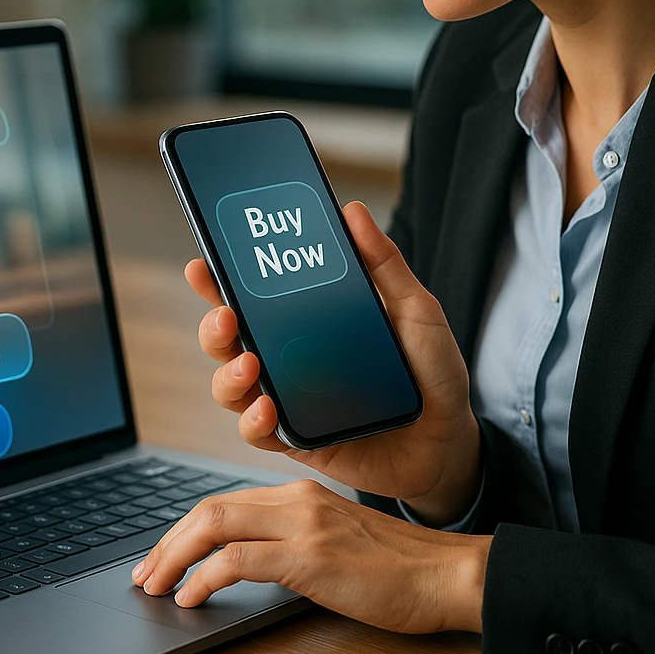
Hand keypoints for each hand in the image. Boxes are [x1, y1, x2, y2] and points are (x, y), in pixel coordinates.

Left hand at [131, 480, 491, 632]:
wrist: (447, 573)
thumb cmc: (398, 566)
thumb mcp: (336, 540)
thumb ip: (293, 538)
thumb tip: (245, 561)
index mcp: (300, 492)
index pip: (225, 500)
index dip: (185, 528)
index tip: (164, 555)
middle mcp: (296, 498)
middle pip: (211, 507)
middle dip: (169, 541)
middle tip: (146, 572)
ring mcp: (303, 524)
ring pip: (215, 524)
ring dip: (176, 557)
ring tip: (157, 585)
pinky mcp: (310, 557)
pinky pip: (238, 561)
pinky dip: (205, 577)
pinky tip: (193, 597)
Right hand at [188, 200, 479, 523]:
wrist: (451, 441)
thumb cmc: (431, 373)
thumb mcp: (414, 310)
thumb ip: (383, 263)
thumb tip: (352, 211)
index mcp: (307, 322)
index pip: (252, 297)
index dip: (219, 281)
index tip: (203, 264)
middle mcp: (288, 358)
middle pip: (227, 339)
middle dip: (213, 326)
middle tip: (226, 316)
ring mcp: (288, 399)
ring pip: (231, 386)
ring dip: (227, 374)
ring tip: (249, 363)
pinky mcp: (297, 439)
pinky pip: (258, 432)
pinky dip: (253, 421)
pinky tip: (267, 409)